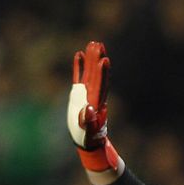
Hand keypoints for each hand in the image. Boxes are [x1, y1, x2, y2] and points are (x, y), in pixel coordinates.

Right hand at [69, 40, 121, 172]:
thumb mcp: (88, 132)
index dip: (102, 73)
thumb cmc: (89, 138)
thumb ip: (89, 122)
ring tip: (92, 43)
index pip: (100, 85)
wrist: (86, 141)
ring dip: (90, 59)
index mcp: (96, 103)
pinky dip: (79, 66)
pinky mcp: (78, 94)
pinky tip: (79, 54)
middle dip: (97, 60)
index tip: (105, 59)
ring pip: (89, 73)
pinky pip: (79, 77)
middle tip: (98, 44)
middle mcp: (93, 95)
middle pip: (96, 75)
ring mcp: (86, 93)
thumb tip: (89, 109)